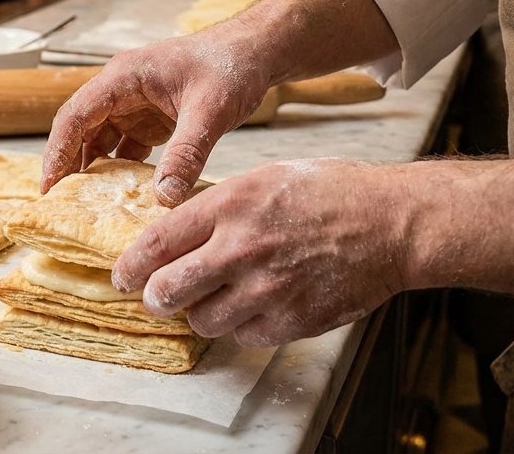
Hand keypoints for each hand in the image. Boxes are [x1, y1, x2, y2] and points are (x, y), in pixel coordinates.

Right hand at [42, 26, 271, 205]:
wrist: (257, 52)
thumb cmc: (231, 65)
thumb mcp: (210, 110)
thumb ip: (187, 153)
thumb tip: (164, 197)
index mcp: (124, 77)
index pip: (76, 115)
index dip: (58, 151)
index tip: (49, 186)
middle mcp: (121, 90)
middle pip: (80, 130)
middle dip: (69, 165)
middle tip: (60, 206)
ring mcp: (134, 106)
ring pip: (100, 141)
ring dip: (93, 171)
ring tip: (85, 208)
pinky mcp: (149, 120)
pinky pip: (124, 149)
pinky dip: (120, 172)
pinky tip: (122, 198)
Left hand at [111, 158, 410, 345]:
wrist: (391, 222)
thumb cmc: (329, 192)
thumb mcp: (264, 177)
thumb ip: (217, 205)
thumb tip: (174, 232)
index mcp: (232, 204)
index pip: (159, 242)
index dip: (131, 264)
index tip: (121, 275)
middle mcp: (243, 247)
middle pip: (169, 289)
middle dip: (154, 296)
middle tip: (155, 296)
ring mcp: (268, 288)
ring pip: (202, 319)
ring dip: (199, 313)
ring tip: (212, 298)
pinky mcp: (292, 319)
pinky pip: (243, 336)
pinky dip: (239, 327)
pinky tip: (250, 306)